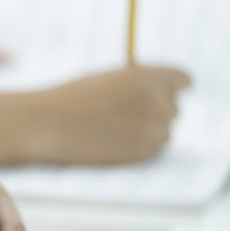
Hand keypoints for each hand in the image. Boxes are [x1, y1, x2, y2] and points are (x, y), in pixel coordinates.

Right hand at [32, 66, 191, 163]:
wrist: (48, 123)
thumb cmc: (72, 97)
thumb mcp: (108, 79)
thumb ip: (138, 84)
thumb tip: (158, 95)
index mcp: (147, 77)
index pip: (182, 79)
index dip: (174, 85)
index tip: (167, 91)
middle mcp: (157, 102)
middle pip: (174, 106)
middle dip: (155, 108)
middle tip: (126, 113)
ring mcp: (153, 129)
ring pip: (164, 130)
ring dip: (147, 128)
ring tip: (114, 127)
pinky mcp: (144, 153)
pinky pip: (152, 148)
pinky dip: (137, 145)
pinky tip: (111, 140)